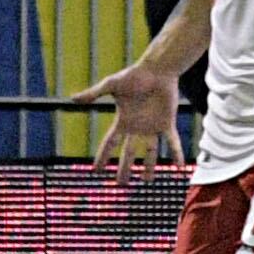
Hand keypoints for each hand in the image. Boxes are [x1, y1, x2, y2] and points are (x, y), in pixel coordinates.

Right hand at [71, 62, 181, 181]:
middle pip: (128, 153)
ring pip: (151, 152)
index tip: (96, 171)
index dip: (103, 157)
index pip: (109, 143)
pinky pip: (171, 141)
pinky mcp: (167, 122)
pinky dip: (176, 153)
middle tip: (121, 184)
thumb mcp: (111, 85)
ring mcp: (152, 127)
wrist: (157, 69)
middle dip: (124, 168)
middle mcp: (137, 127)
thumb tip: (73, 98)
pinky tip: (180, 165)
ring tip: (147, 181)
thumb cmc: (134, 75)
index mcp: (123, 121)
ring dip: (149, 166)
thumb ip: (94, 93)